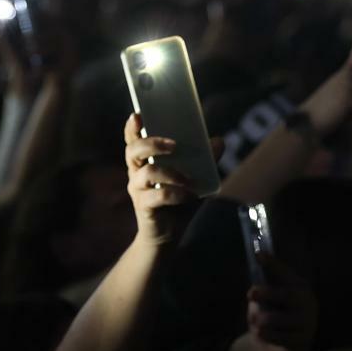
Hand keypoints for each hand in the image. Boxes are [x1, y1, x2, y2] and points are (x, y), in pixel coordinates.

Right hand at [123, 113, 197, 247]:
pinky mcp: (144, 206)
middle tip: (174, 146)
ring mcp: (138, 189)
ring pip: (147, 172)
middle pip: (133, 150)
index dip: (132, 127)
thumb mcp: (194, 177)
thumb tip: (220, 140)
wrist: (169, 234)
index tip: (138, 115)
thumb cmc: (179, 200)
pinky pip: (158, 196)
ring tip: (189, 180)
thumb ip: (205, 160)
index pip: (133, 139)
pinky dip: (177, 194)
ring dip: (172, 173)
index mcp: (145, 160)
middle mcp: (136, 172)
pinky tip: (189, 196)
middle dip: (152, 143)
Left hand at [242, 253, 318, 350]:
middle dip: (266, 293)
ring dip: (259, 320)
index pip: (285, 273)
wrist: (277, 349)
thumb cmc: (272, 316)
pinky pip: (275, 336)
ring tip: (256, 322)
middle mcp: (307, 303)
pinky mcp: (302, 342)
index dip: (273, 264)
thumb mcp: (265, 299)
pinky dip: (264, 335)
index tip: (258, 254)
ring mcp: (308, 323)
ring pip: (275, 318)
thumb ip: (263, 288)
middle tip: (250, 293)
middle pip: (287, 295)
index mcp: (299, 287)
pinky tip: (262, 334)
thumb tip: (255, 273)